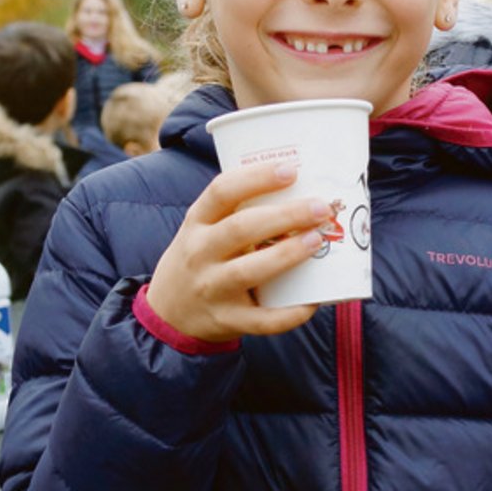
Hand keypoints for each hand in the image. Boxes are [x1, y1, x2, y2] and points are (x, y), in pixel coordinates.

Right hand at [146, 161, 331, 342]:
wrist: (170, 312)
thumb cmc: (201, 259)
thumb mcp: (203, 228)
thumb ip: (237, 211)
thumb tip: (302, 190)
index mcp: (197, 222)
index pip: (221, 191)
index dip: (256, 178)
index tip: (291, 169)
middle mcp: (200, 253)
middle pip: (241, 228)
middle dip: (285, 215)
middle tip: (321, 207)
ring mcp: (212, 289)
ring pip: (250, 271)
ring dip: (287, 255)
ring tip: (317, 240)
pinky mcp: (227, 321)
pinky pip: (263, 320)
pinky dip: (290, 312)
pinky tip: (313, 301)